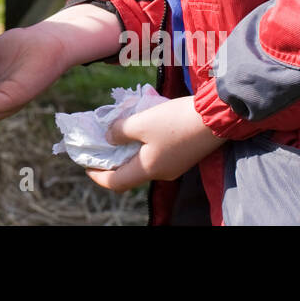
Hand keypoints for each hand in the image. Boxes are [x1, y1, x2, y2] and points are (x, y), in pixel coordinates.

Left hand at [85, 95, 224, 190]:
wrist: (214, 117)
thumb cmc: (174, 121)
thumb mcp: (140, 122)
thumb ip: (119, 131)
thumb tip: (109, 138)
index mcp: (148, 169)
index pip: (115, 183)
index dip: (96, 175)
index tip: (85, 164)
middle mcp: (160, 173)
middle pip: (129, 175)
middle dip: (111, 162)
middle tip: (100, 146)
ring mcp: (174, 166)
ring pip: (143, 164)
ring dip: (127, 152)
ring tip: (117, 133)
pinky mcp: (183, 156)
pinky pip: (155, 156)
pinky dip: (142, 147)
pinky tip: (139, 129)